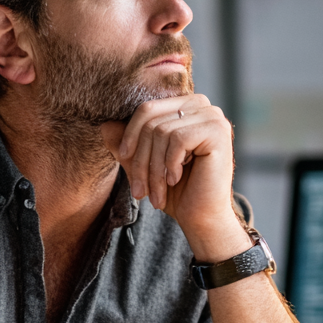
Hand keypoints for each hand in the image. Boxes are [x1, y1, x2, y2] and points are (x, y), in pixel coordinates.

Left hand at [101, 95, 250, 261]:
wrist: (202, 217)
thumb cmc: (176, 190)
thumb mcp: (144, 164)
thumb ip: (126, 143)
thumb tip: (104, 125)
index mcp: (186, 106)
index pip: (147, 108)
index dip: (130, 134)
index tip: (123, 158)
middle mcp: (202, 105)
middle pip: (152, 120)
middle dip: (140, 158)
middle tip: (139, 190)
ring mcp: (213, 117)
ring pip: (162, 132)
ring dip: (153, 168)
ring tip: (156, 193)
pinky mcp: (218, 131)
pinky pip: (178, 139)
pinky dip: (170, 164)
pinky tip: (176, 179)